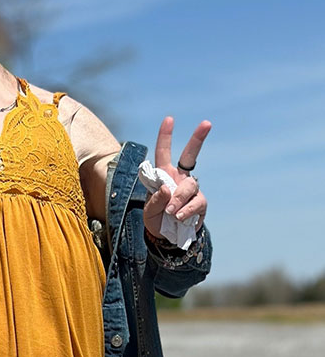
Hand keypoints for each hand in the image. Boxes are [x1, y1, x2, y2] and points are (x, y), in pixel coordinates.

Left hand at [144, 116, 209, 239]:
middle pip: (190, 155)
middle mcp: (180, 178)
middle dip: (198, 139)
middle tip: (207, 123)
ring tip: (170, 212)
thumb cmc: (156, 219)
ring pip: (188, 187)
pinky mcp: (200, 204)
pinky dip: (186, 210)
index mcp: (164, 175)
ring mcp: (191, 190)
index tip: (169, 119)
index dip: (166, 136)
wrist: (167, 237)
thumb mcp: (149, 211)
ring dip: (178, 199)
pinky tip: (179, 217)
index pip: (164, 153)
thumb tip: (167, 189)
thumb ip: (156, 200)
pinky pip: (196, 203)